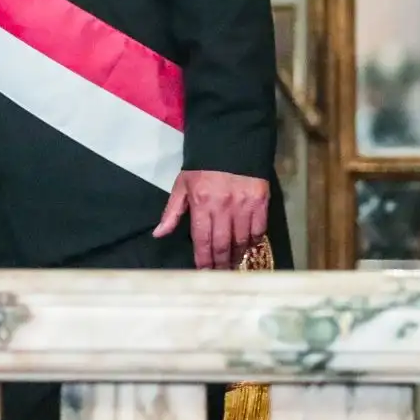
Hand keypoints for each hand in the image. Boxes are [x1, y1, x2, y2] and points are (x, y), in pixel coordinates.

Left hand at [153, 170, 268, 268]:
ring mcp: (244, 206)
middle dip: (220, 263)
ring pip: (241, 240)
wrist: (230, 145)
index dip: (203, 259)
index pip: (202, 239)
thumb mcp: (181, 186)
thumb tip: (158, 234)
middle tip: (219, 274)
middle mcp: (224, 207)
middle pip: (222, 244)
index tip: (203, 272)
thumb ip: (172, 212)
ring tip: (232, 265)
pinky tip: (248, 248)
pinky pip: (259, 230)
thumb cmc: (202, 168)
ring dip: (236, 256)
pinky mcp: (261, 203)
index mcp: (201, 203)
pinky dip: (253, 242)